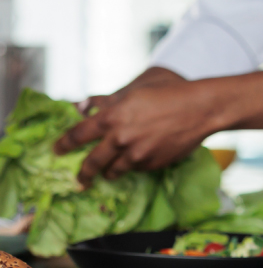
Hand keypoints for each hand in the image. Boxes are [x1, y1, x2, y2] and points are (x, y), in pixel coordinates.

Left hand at [55, 71, 219, 185]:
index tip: (57, 150)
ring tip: (107, 173)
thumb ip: (108, 101)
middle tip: (79, 178)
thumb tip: (83, 106)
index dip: (64, 144)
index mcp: (113, 116)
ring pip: (113, 170)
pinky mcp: (152, 164)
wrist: (201, 109)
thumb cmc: (171, 92)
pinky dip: (134, 165)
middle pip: (92, 162)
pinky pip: (136, 169)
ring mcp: (137, 154)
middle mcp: (121, 138)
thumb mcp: (137, 89)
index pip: (78, 135)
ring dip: (108, 172)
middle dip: (82, 173)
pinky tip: (140, 158)